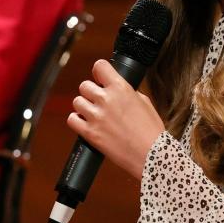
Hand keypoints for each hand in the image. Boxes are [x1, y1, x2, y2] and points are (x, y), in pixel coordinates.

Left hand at [67, 59, 165, 179]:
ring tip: (95, 114)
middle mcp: (106, 99)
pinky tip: (87, 123)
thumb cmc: (151, 131)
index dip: (99, 72)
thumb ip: (126, 92)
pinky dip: (77, 121)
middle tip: (100, 101)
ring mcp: (96, 116)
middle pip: (84, 85)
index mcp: (121, 88)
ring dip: (84, 107)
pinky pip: (71, 119)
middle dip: (91, 92)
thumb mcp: (144, 102)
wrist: (151, 155)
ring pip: (77, 101)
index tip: (100, 77)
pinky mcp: (89, 133)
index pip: (99, 66)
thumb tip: (114, 88)